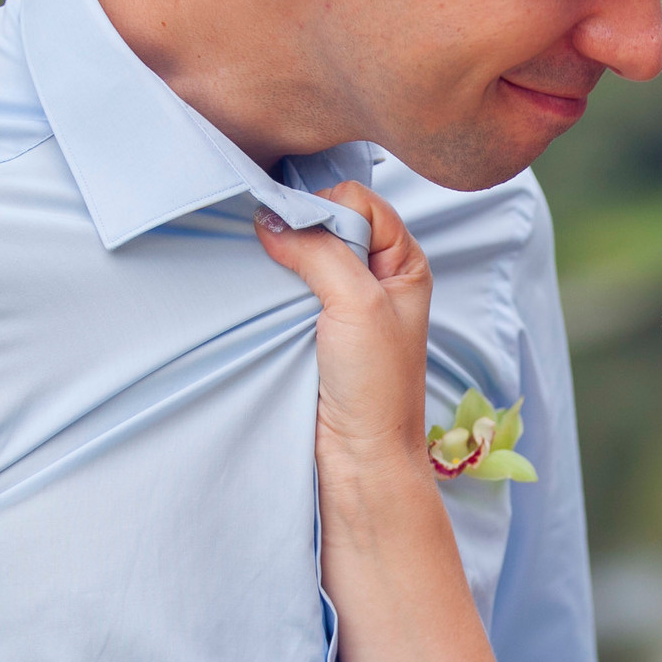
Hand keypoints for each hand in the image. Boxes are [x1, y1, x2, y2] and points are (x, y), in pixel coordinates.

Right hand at [256, 182, 433, 475]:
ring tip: (264, 273)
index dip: (326, 208)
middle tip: (274, 249)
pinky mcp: (312, 328)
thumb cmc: (377, 388)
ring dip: (280, 260)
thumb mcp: (358, 304)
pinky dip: (269, 286)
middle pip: (329, 224)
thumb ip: (320, 251)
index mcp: (404, 263)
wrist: (358, 458)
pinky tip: (257, 292)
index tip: (297, 230)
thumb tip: (271, 218)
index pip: (360, 202)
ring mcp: (343, 303)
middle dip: (299, 230)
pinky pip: (286, 288)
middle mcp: (376, 278)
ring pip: (303, 255)